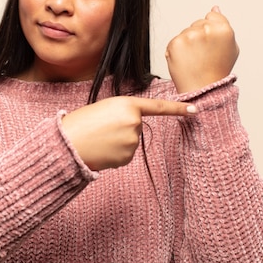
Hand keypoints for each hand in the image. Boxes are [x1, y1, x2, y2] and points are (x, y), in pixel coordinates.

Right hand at [61, 96, 195, 170]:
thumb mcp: (104, 108)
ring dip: (117, 141)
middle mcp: (134, 122)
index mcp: (127, 104)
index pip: (158, 106)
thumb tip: (133, 127)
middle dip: (123, 128)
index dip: (177, 108)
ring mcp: (132, 141)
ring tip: (99, 138)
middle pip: (136, 126)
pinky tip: (102, 150)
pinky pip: (126, 154)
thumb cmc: (81, 123)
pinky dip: (115, 153)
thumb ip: (123, 112)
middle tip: (101, 127)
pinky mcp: (127, 157)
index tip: (194, 110)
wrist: (68, 142)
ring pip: (131, 141)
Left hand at [165, 6, 239, 93]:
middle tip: (204, 55)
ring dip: (188, 43)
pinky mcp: (175, 44)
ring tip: (195, 59)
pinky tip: (186, 61)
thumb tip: (215, 8)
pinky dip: (178, 50)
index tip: (211, 44)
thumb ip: (223, 25)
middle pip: (197, 23)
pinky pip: (175, 41)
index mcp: (223, 29)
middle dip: (199, 36)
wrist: (203, 89)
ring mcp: (189, 36)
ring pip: (186, 32)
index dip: (211, 30)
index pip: (211, 16)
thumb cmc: (218, 70)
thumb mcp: (231, 47)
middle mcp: (206, 30)